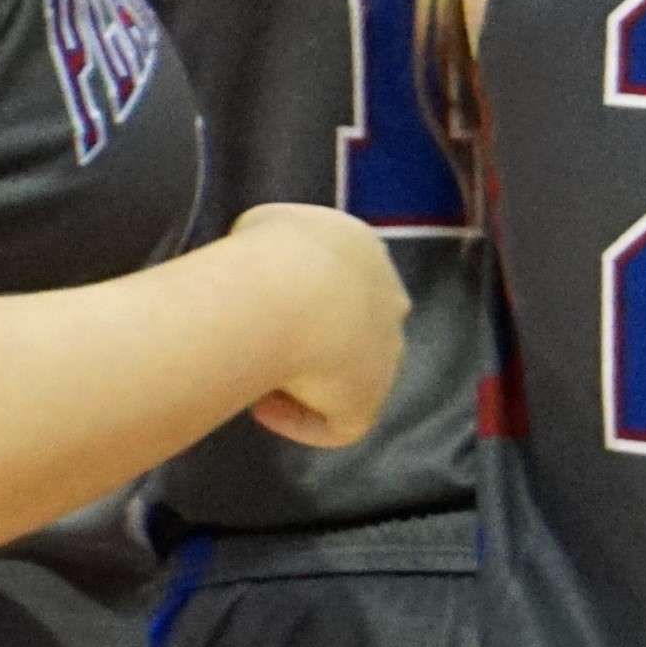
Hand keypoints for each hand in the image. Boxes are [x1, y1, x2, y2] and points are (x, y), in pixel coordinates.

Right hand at [230, 200, 410, 445]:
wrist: (287, 291)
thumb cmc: (269, 252)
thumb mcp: (264, 225)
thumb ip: (274, 247)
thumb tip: (264, 272)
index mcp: (366, 252)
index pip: (344, 279)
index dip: (304, 297)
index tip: (266, 307)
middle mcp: (388, 302)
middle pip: (355, 327)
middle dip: (315, 339)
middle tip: (267, 345)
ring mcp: (386, 357)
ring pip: (345, 376)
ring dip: (305, 381)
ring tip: (257, 380)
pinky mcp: (369, 405)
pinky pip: (331, 422)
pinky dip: (296, 419)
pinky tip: (261, 407)